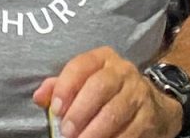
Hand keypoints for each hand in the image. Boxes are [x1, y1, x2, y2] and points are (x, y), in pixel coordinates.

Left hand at [33, 47, 177, 137]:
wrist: (150, 105)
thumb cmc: (106, 94)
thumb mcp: (84, 83)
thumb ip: (60, 87)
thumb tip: (39, 97)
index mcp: (102, 58)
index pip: (81, 66)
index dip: (66, 87)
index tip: (55, 110)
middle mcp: (123, 71)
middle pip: (99, 87)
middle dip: (79, 112)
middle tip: (66, 132)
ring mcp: (139, 93)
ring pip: (115, 111)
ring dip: (95, 131)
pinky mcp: (149, 116)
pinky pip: (130, 131)